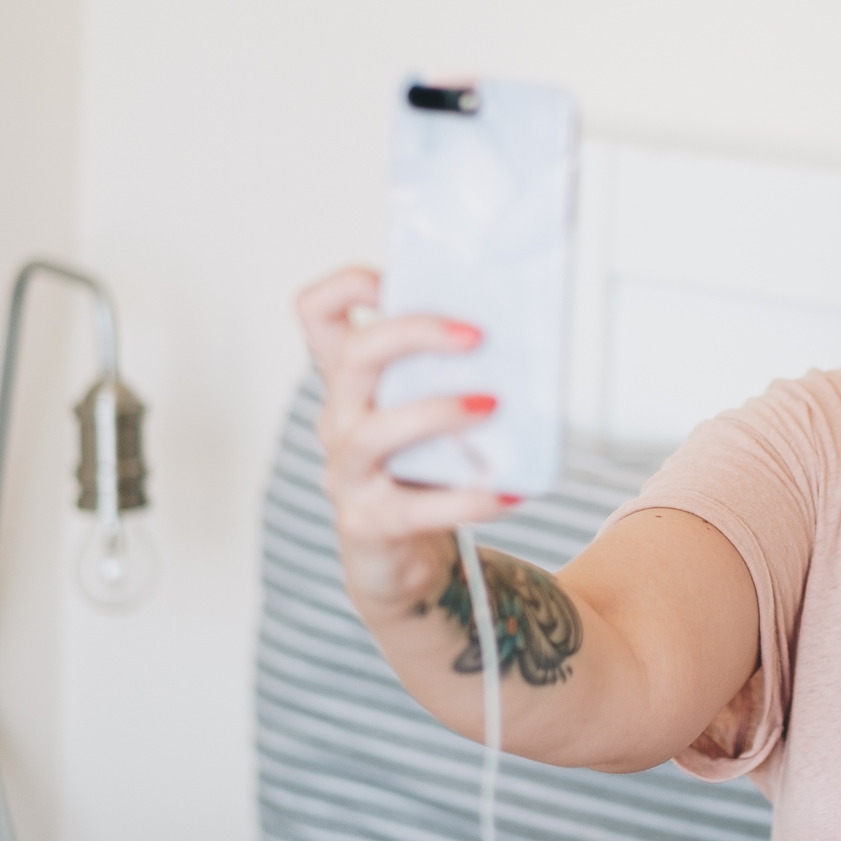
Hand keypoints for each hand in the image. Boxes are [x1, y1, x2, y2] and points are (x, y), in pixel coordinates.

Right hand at [295, 266, 510, 612]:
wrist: (403, 560)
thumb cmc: (424, 472)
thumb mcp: (426, 414)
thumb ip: (452, 374)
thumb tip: (524, 331)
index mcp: (350, 384)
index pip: (316, 313)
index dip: (349, 285)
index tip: (399, 279)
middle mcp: (339, 420)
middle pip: (353, 357)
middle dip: (413, 333)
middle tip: (477, 335)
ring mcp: (348, 474)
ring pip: (375, 431)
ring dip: (437, 411)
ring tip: (492, 404)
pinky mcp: (371, 524)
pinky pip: (418, 508)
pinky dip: (469, 497)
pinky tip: (510, 489)